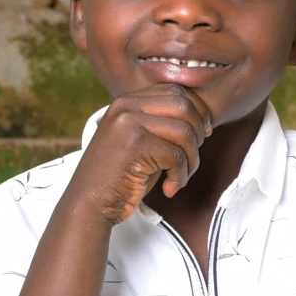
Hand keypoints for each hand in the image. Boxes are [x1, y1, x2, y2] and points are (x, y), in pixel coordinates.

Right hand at [70, 83, 214, 223]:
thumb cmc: (120, 178)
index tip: (203, 134)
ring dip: (191, 160)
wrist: (90, 204)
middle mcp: (126, 106)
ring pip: (184, 132)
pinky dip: (180, 176)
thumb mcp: (140, 141)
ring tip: (179, 177)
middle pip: (184, 106)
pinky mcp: (136, 145)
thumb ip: (163, 125)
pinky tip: (169, 188)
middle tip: (190, 159)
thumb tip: (205, 120)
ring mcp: (129, 123)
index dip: (197, 111)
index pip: (175, 90)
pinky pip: (176, 156)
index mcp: (127, 101)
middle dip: (197, 134)